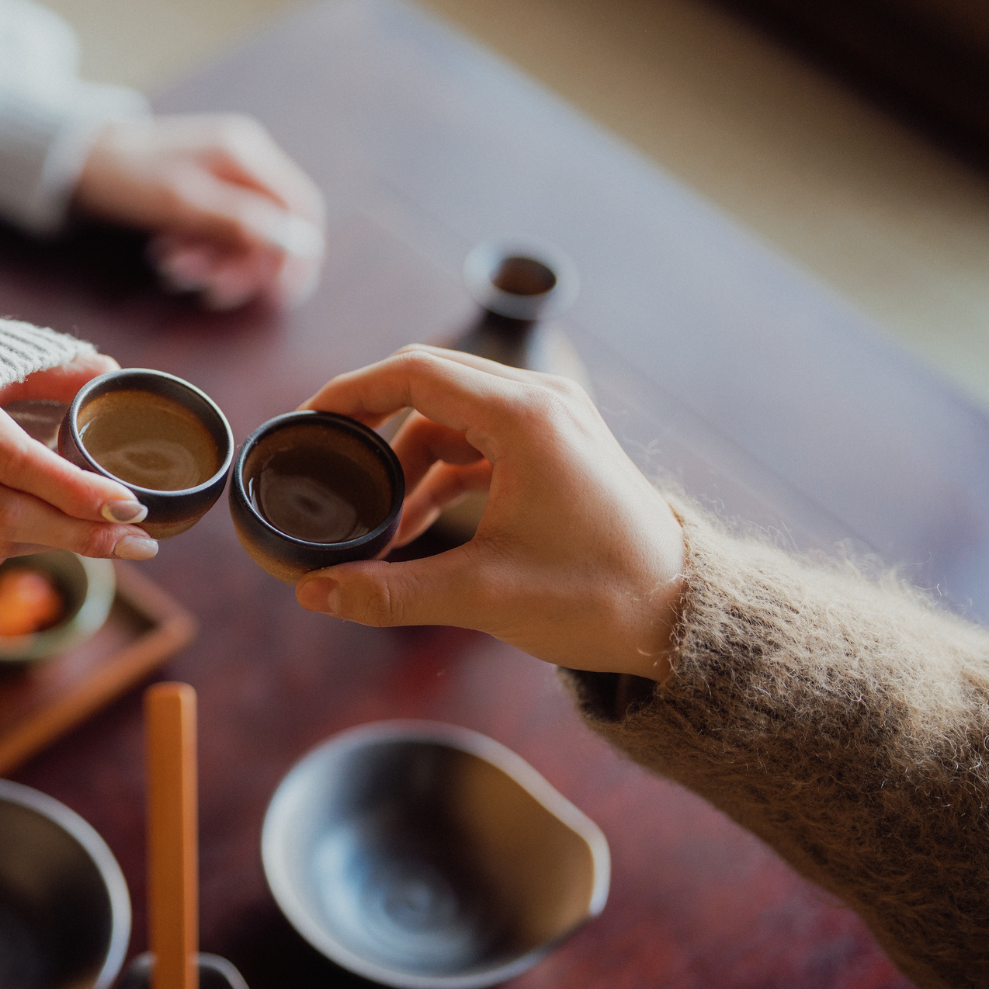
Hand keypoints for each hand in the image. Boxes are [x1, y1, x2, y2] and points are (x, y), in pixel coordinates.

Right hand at [0, 354, 158, 569]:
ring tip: (104, 535)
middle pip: (9, 515)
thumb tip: (115, 378)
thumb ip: (56, 368)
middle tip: (140, 543)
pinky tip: (49, 533)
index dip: (77, 491)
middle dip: (81, 536)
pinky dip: (17, 547)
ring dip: (54, 543)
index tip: (133, 504)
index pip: (19, 463)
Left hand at [74, 114, 324, 310]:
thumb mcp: (184, 203)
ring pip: (245, 238)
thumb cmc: (128, 177)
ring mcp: (224, 178)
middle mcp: (243, 163)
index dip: (299, 254)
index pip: (302, 208)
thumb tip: (300, 245)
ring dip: (217, 264)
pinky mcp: (203, 196)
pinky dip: (201, 255)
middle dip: (245, 266)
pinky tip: (169, 259)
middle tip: (210, 290)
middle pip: (274, 229)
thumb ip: (242, 222)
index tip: (280, 294)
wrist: (77, 161)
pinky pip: (219, 235)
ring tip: (175, 271)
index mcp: (246, 155)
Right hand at [293, 346, 685, 680]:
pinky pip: (480, 440)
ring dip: (407, 461)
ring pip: (452, 416)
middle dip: (370, 422)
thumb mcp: (482, 596)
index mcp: (525, 418)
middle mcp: (542, 402)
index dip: (350, 392)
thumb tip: (312, 594)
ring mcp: (554, 420)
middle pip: (429, 382)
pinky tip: (414, 526)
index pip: (413, 373)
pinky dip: (440, 473)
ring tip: (376, 524)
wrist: (681, 616)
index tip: (307, 422)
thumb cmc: (598, 598)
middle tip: (323, 460)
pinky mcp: (558, 447)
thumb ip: (388, 593)